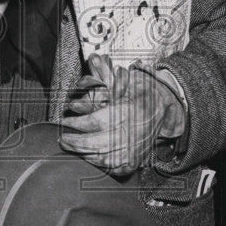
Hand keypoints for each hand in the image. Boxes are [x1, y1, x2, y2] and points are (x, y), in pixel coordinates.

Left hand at [59, 59, 185, 175]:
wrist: (163, 111)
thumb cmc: (141, 95)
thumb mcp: (124, 81)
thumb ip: (106, 74)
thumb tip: (93, 58)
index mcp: (128, 111)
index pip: (96, 121)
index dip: (77, 123)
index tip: (65, 121)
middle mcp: (132, 132)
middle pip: (96, 143)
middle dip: (75, 142)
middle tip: (62, 139)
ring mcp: (134, 150)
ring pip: (103, 157)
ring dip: (83, 153)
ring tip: (70, 147)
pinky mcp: (135, 161)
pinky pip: (113, 168)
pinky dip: (98, 164)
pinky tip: (87, 157)